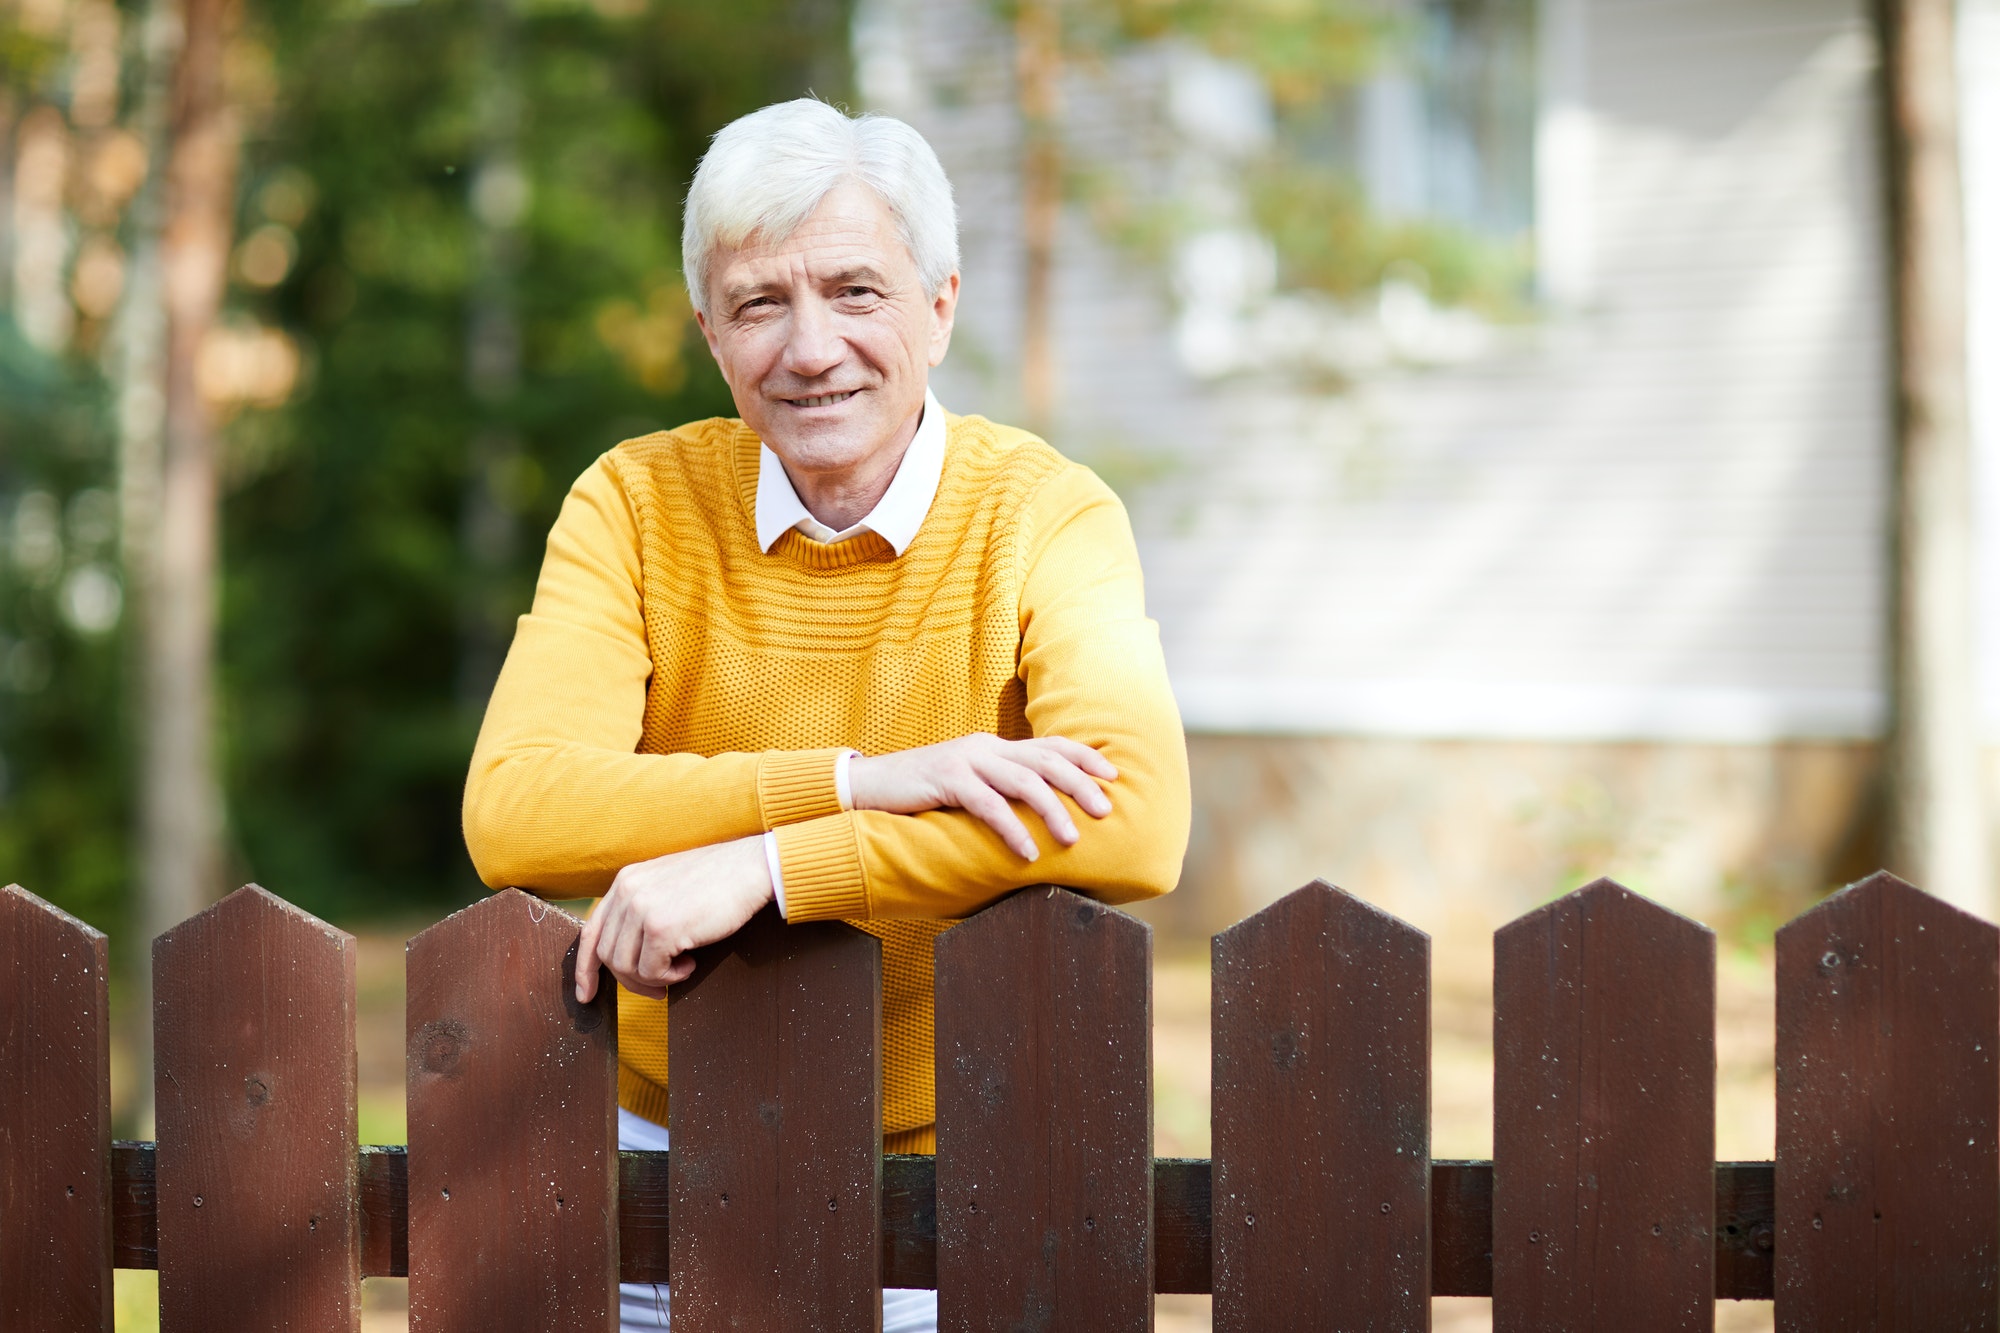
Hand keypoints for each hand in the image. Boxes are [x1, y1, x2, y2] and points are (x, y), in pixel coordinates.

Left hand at [575, 834, 772, 1002]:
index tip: (587, 994)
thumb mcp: (667, 886)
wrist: (751, 868)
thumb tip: (627, 953)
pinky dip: (671, 977)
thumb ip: (641, 908)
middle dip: (630, 982)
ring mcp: (642, 910)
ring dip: (653, 979)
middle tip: (657, 989)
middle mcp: (627, 893)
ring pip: (626, 968)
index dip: (585, 969)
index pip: (591, 932)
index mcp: (625, 881)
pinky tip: (690, 965)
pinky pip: (652, 971)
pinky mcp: (661, 929)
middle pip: (608, 956)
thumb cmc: (718, 881)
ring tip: (680, 970)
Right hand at [847, 733, 1116, 860]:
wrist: (865, 786)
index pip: (1050, 745)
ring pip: (1022, 780)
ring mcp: (965, 761)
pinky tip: (1026, 853)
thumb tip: (1037, 818)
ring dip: (1051, 810)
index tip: (1114, 777)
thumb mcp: (966, 787)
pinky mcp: (945, 779)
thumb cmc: (919, 795)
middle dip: (1080, 784)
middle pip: (1045, 759)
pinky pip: (987, 804)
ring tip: (1071, 839)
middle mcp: (984, 748)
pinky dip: (1011, 828)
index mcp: (994, 748)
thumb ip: (997, 792)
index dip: (1084, 758)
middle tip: (1106, 811)